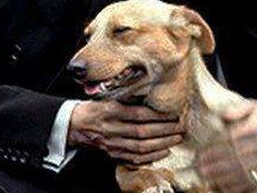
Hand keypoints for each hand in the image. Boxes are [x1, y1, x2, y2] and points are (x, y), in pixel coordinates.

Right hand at [67, 100, 184, 164]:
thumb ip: (128, 99)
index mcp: (110, 111)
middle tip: (180, 126)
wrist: (75, 125)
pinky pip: (135, 158)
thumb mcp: (108, 98)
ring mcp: (112, 144)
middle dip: (165, 130)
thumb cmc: (93, 108)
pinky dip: (152, 157)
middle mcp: (111, 129)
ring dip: (162, 143)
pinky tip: (164, 151)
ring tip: (177, 138)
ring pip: (141, 147)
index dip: (158, 115)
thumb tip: (153, 96)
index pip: (139, 114)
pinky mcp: (113, 154)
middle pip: (143, 132)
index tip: (173, 113)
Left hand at [195, 99, 256, 191]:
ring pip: (246, 170)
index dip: (216, 148)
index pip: (233, 139)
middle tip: (200, 169)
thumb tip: (224, 115)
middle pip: (237, 157)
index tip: (201, 154)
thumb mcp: (253, 105)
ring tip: (209, 178)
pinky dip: (241, 185)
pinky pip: (256, 180)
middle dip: (216, 165)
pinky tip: (227, 186)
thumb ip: (238, 108)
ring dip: (225, 177)